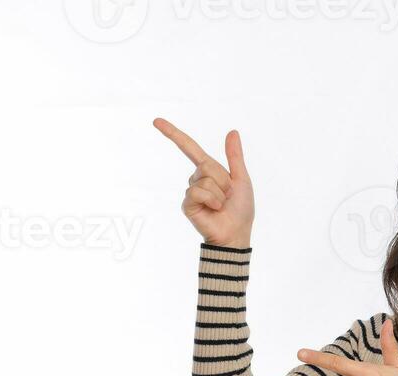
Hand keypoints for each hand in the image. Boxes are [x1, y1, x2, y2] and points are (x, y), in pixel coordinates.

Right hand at [152, 117, 253, 246]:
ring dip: (220, 193)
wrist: (236, 233)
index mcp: (209, 170)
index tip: (156, 121)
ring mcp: (191, 192)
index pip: (189, 148)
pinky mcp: (187, 204)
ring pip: (204, 179)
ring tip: (221, 205)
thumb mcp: (241, 178)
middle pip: (207, 165)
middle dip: (223, 180)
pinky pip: (198, 192)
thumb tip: (232, 131)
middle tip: (228, 195)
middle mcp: (197, 179)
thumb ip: (235, 156)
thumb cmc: (241, 209)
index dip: (173, 134)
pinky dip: (212, 200)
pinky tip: (214, 210)